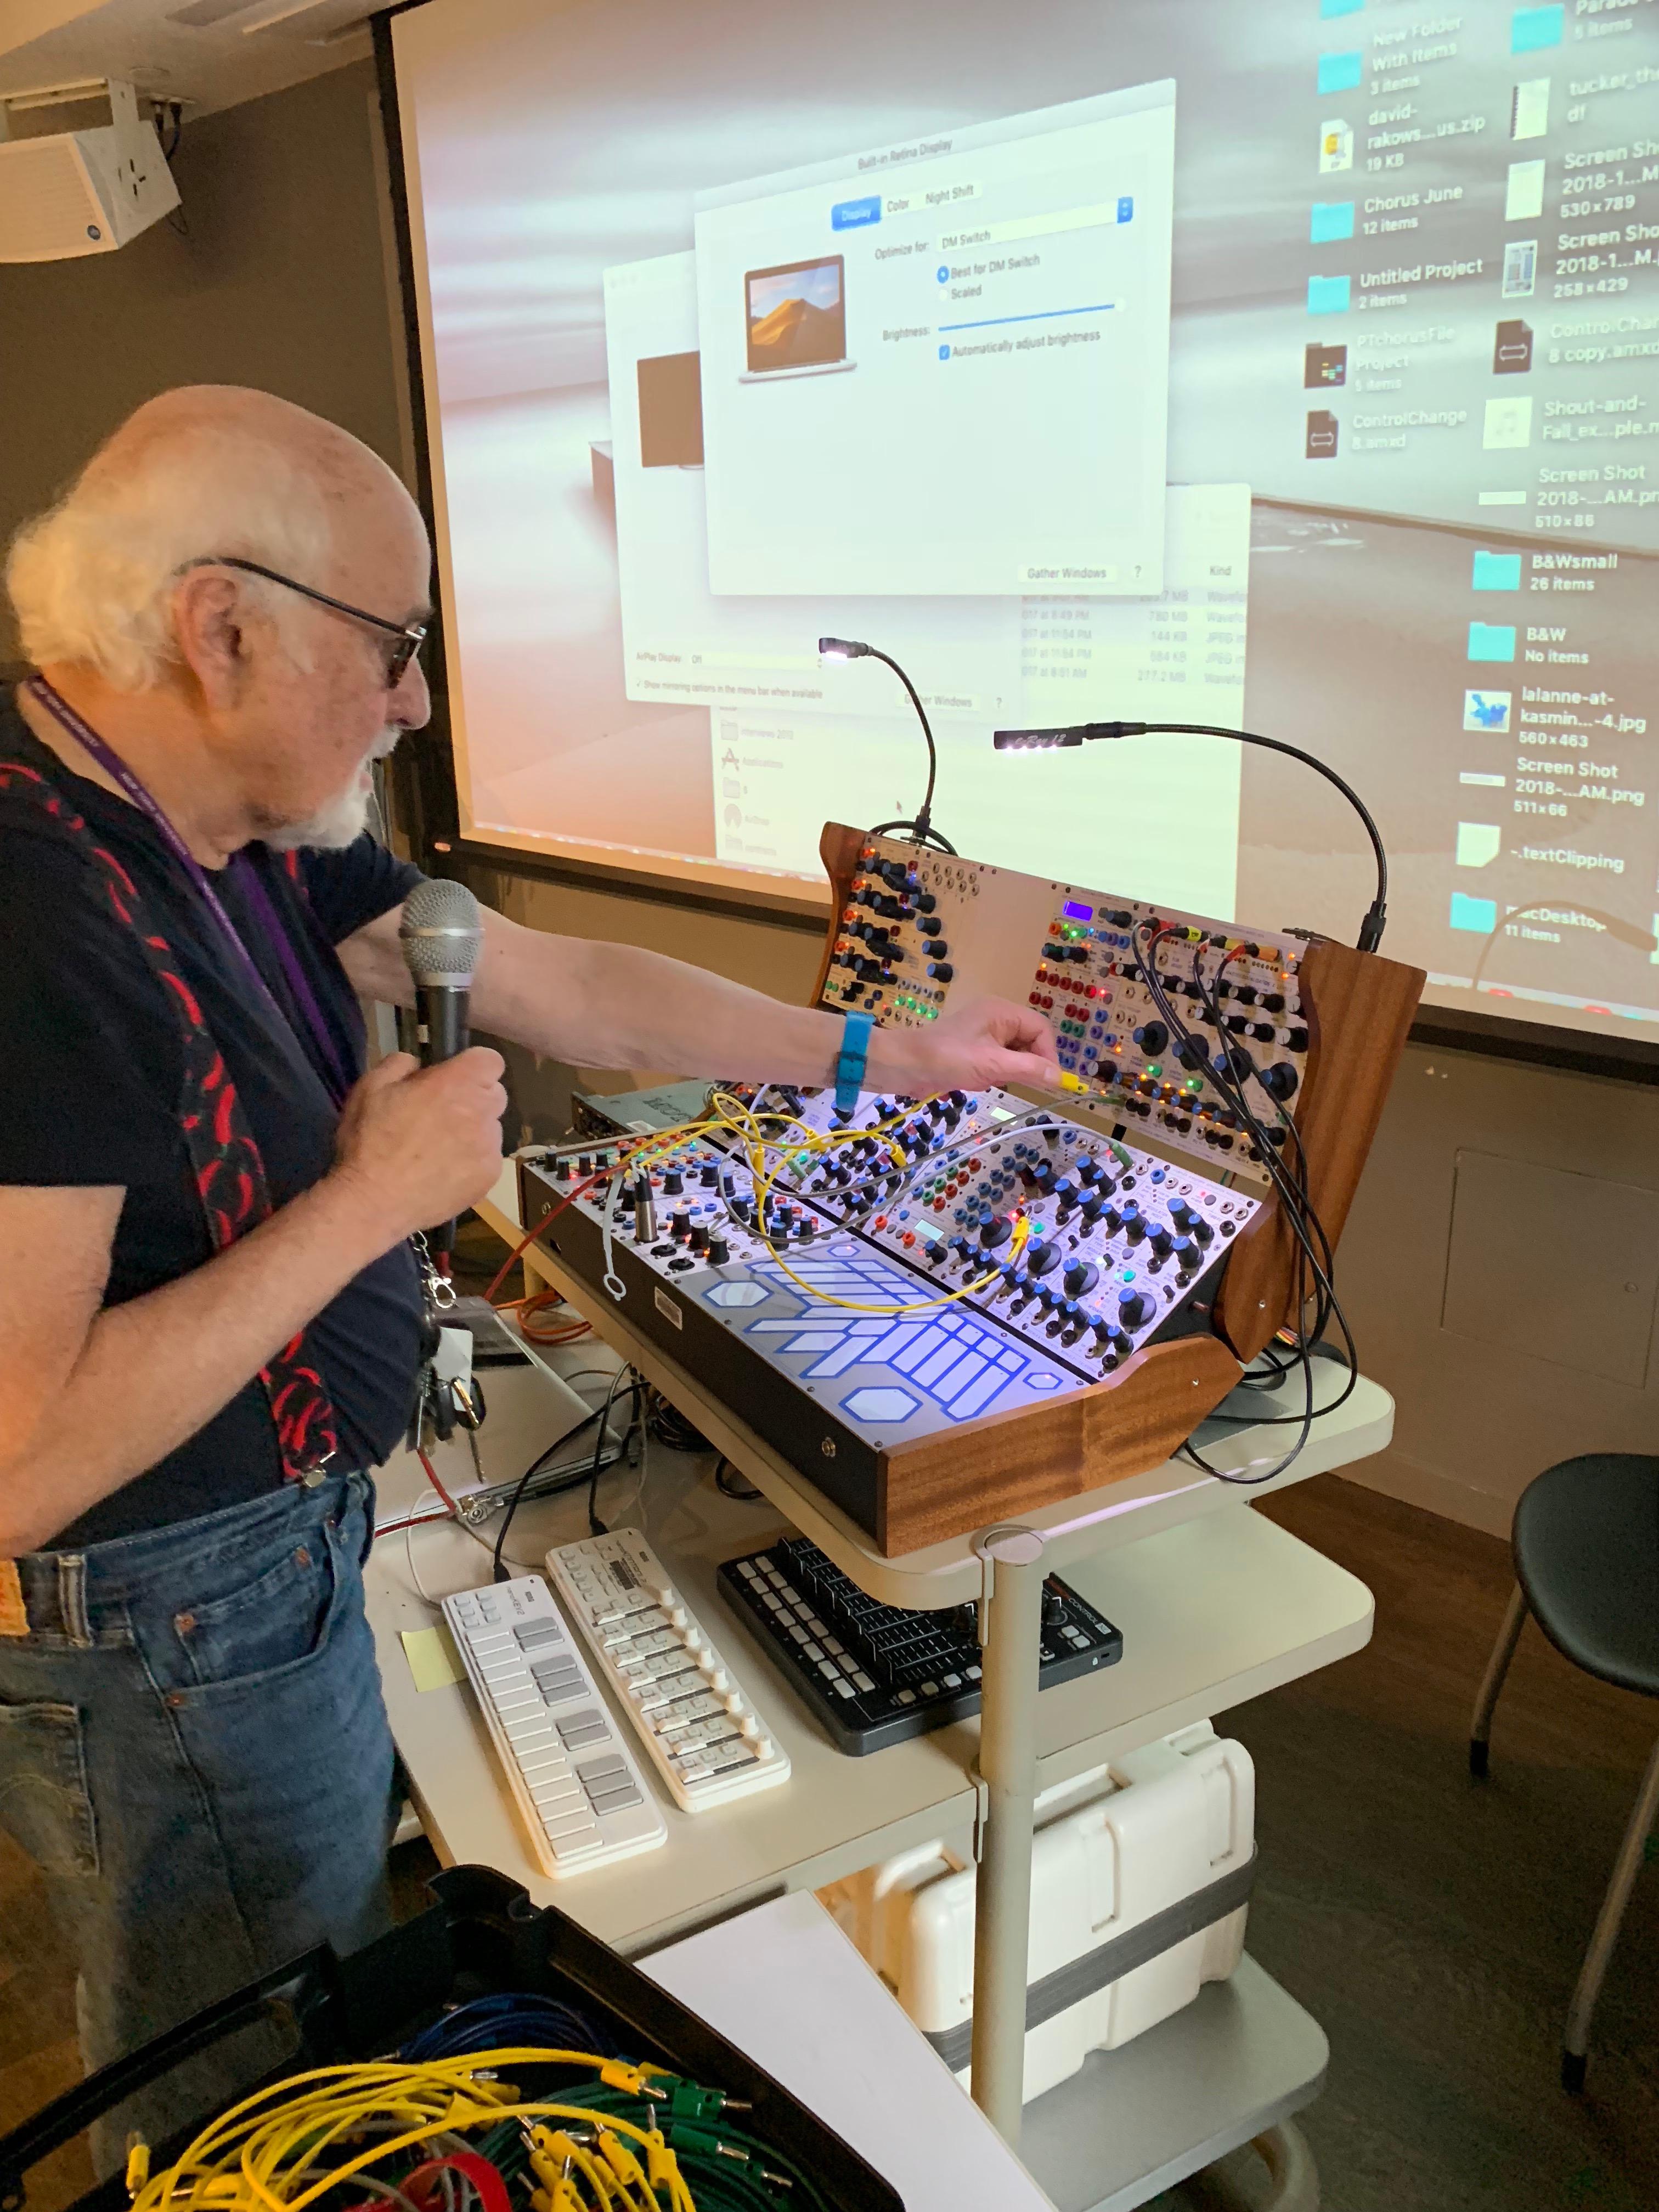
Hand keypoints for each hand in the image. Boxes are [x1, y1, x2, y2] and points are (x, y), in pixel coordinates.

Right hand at [330, 1049, 506, 1240]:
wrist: (373, 1202)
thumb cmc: (368, 1141)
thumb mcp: (370, 1088)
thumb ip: (400, 1065)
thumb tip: (418, 1064)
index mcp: (455, 1083)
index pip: (490, 1060)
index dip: (473, 1067)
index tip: (453, 1079)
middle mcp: (481, 1112)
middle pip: (495, 1094)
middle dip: (473, 1098)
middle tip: (441, 1114)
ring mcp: (489, 1147)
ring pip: (491, 1129)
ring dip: (473, 1131)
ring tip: (439, 1150)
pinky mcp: (489, 1177)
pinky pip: (488, 1159)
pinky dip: (472, 1162)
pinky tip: (444, 1172)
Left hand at [869, 996, 1060, 1095]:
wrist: (903, 1066)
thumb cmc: (947, 1059)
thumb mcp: (992, 1065)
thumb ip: (1029, 1069)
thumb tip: (1060, 1078)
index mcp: (1002, 1011)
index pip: (1041, 1029)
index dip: (1049, 1054)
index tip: (1049, 1081)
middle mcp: (995, 1017)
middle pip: (1030, 1039)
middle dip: (1029, 1063)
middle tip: (1024, 1085)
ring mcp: (983, 1033)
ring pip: (1015, 1052)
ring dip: (1011, 1070)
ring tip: (996, 1080)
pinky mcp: (972, 1048)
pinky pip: (998, 1059)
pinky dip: (997, 1073)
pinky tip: (982, 1081)